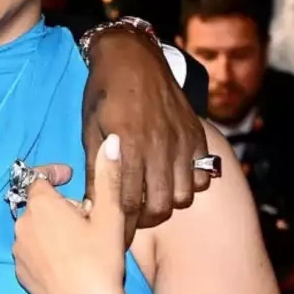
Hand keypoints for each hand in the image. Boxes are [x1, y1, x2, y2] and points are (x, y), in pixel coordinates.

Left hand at [14, 136, 130, 293]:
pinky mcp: (19, 274)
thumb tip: (110, 139)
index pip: (38, 176)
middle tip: (86, 218)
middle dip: (58, 205)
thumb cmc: (101, 260)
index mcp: (41, 205)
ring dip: (51, 229)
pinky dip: (45, 251)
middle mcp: (22, 225)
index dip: (55, 174)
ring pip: (33, 229)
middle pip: (37, 204)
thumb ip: (109, 175)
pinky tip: (69, 264)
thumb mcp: (110, 215)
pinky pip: (31, 252)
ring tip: (80, 243)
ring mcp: (18, 252)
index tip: (70, 178)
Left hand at [82, 29, 208, 242]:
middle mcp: (160, 146)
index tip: (114, 236)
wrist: (132, 56)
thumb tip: (90, 205)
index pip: (128, 202)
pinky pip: (203, 175)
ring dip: (167, 203)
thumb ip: (94, 169)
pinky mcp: (197, 136)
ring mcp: (183, 141)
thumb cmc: (103, 93)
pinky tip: (172, 179)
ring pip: (184, 195)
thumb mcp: (90, 129)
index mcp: (128, 145)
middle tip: (132, 220)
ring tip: (151, 199)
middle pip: (160, 206)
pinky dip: (190, 185)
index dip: (121, 225)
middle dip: (144, 220)